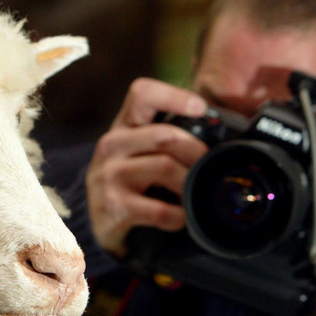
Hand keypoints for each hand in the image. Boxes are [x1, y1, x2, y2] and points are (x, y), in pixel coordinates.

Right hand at [86, 78, 208, 255]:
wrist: (95, 221)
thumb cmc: (129, 180)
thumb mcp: (139, 151)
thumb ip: (167, 137)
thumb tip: (220, 134)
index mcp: (123, 126)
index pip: (142, 94)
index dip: (174, 96)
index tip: (200, 109)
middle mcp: (112, 145)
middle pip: (165, 135)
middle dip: (196, 150)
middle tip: (207, 164)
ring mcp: (109, 175)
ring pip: (165, 167)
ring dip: (189, 183)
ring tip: (195, 192)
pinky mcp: (113, 206)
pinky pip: (160, 209)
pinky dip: (179, 215)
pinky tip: (181, 217)